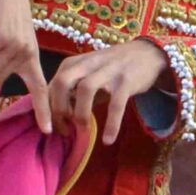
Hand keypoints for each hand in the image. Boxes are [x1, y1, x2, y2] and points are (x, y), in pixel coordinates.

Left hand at [41, 38, 168, 144]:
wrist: (147, 54)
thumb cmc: (112, 69)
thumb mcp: (88, 76)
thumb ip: (72, 91)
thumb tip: (57, 117)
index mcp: (74, 63)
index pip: (52, 84)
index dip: (48, 108)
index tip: (53, 128)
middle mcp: (88, 64)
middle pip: (62, 83)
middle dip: (58, 109)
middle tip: (64, 129)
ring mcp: (108, 71)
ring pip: (86, 89)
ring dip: (80, 114)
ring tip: (83, 131)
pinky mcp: (127, 81)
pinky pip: (116, 104)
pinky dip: (111, 124)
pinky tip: (108, 140)